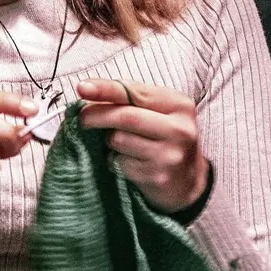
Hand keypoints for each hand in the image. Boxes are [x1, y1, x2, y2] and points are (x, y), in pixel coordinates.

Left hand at [77, 79, 208, 213]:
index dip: (105, 89)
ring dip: (108, 142)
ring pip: (118, 140)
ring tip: (120, 145)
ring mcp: (169, 155)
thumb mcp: (158, 113)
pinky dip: (114, 161)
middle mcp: (179, 129)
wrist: (189, 182)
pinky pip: (120, 163)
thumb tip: (88, 92)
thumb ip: (130, 100)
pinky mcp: (157, 177)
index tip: (82, 88)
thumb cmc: (165, 140)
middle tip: (82, 118)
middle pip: (125, 116)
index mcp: (178, 105)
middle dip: (97, 115)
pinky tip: (128, 162)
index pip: (135, 92)